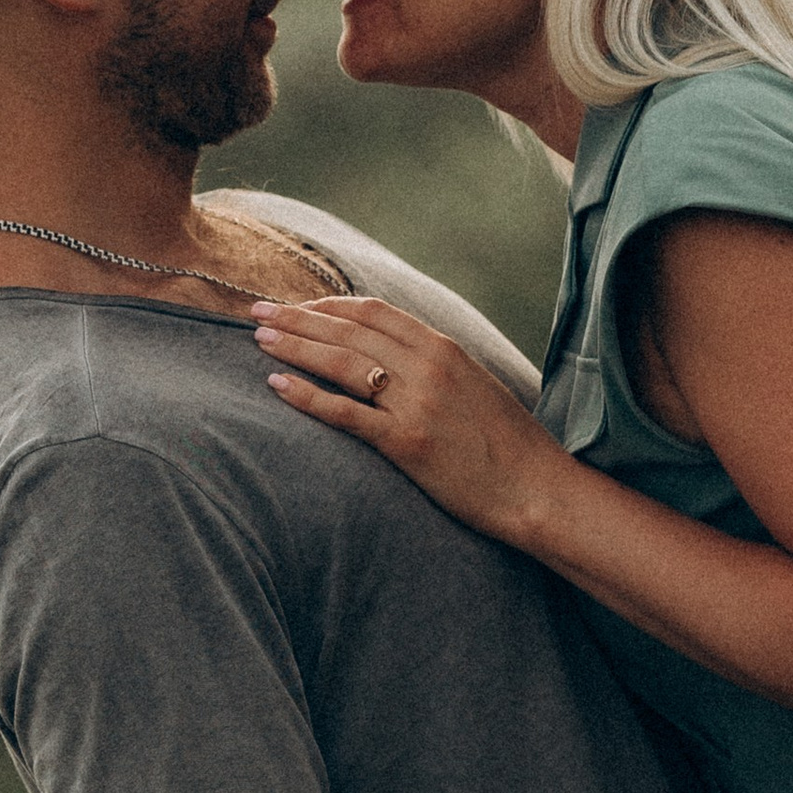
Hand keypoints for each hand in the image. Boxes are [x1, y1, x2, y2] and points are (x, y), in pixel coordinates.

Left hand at [256, 295, 565, 544]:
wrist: (535, 487)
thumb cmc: (507, 443)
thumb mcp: (475, 385)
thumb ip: (435, 364)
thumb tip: (394, 354)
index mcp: (445, 347)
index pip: (374, 311)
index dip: (329, 304)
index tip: (296, 305)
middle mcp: (428, 366)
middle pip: (350, 329)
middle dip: (298, 318)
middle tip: (257, 311)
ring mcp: (417, 402)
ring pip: (342, 362)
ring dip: (295, 347)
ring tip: (259, 340)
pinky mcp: (406, 442)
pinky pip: (345, 412)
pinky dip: (308, 396)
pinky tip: (278, 387)